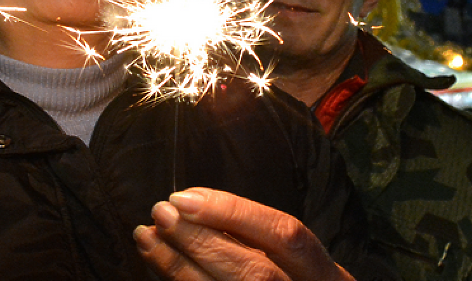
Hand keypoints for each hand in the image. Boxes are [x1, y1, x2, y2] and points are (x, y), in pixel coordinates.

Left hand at [134, 187, 352, 280]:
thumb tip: (192, 203)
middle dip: (201, 242)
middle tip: (161, 214)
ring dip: (179, 267)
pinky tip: (159, 268)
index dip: (234, 213)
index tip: (185, 198)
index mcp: (324, 273)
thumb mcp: (292, 260)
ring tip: (147, 238)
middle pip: (254, 272)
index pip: (284, 234)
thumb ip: (254, 235)